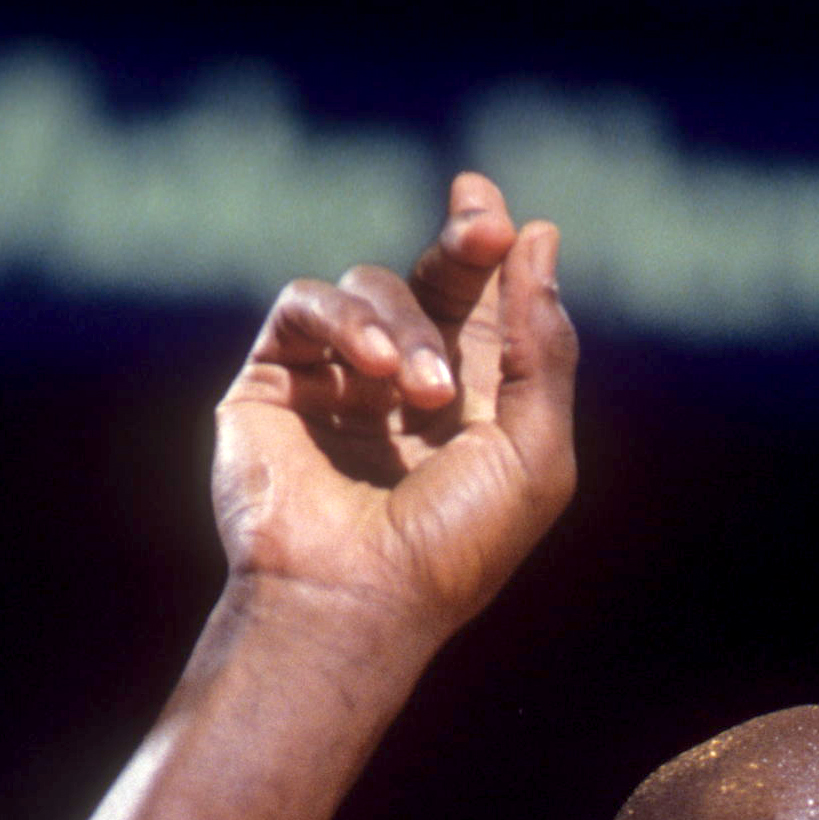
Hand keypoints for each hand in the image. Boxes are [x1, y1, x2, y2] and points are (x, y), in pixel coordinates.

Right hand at [211, 171, 576, 648]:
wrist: (357, 599)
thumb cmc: (452, 547)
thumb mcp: (533, 452)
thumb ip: (543, 347)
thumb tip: (539, 235)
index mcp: (469, 406)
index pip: (482, 304)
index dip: (491, 251)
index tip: (505, 221)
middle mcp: (402, 387)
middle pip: (431, 277)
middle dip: (461, 245)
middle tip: (481, 226)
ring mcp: (336, 381)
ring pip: (373, 288)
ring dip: (408, 328)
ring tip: (422, 393)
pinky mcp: (275, 379)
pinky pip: (305, 305)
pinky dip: (346, 322)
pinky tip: (377, 372)